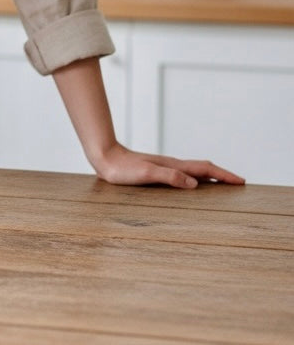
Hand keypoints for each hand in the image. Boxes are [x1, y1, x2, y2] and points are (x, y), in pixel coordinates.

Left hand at [91, 142, 245, 188]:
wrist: (104, 158)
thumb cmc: (122, 169)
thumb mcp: (146, 174)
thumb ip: (169, 177)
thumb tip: (194, 184)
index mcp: (173, 166)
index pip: (204, 169)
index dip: (223, 175)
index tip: (241, 181)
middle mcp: (171, 165)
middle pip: (203, 169)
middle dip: (221, 176)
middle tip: (238, 184)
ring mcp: (164, 168)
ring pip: (193, 172)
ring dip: (210, 178)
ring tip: (221, 186)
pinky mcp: (156, 172)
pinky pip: (182, 176)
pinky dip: (194, 180)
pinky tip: (191, 186)